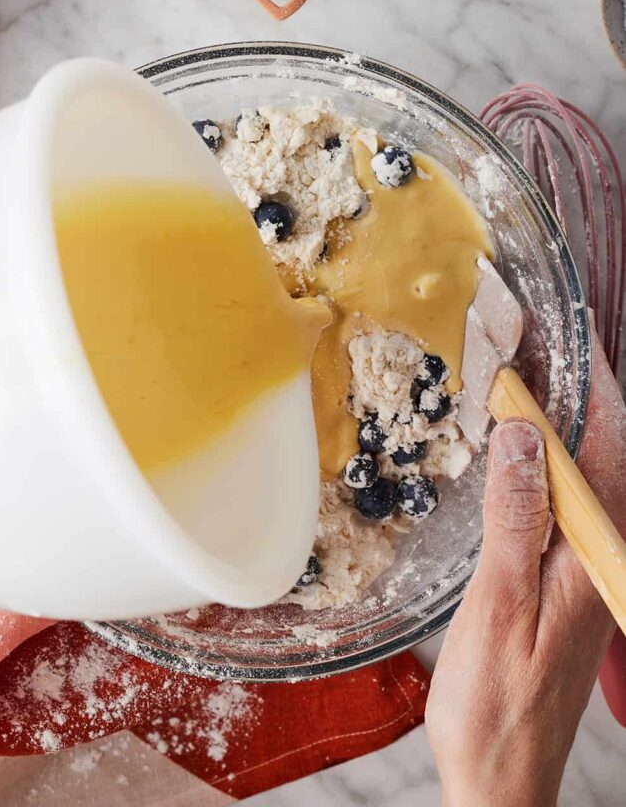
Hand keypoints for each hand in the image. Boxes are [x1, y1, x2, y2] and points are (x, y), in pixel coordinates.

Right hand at [426, 320, 625, 806]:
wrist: (502, 778)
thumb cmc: (498, 707)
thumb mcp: (499, 607)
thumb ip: (517, 519)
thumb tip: (523, 438)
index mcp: (595, 559)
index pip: (605, 451)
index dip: (587, 388)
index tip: (558, 339)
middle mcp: (601, 558)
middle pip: (599, 456)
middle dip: (570, 394)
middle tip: (522, 347)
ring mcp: (585, 569)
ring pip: (580, 477)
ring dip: (552, 426)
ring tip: (514, 382)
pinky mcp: (564, 580)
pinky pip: (559, 503)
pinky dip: (538, 465)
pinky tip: (512, 450)